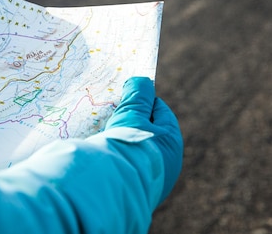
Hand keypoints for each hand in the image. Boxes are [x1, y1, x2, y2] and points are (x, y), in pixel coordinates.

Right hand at [106, 77, 182, 202]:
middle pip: (146, 130)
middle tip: (110, 111)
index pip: (159, 110)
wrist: (111, 190)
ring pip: (133, 148)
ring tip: (101, 131)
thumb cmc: (128, 147)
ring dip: (119, 138)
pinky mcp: (131, 188)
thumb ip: (138, 95)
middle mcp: (164, 162)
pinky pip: (123, 163)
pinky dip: (113, 154)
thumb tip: (142, 80)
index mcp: (172, 142)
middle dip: (129, 120)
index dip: (142, 100)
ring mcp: (148, 177)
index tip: (125, 95)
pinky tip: (99, 150)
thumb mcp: (133, 114)